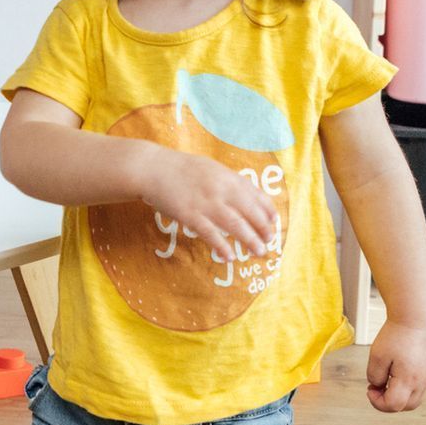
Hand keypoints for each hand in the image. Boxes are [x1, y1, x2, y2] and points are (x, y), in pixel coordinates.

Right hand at [133, 146, 278, 258]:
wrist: (151, 168)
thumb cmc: (180, 169)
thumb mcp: (210, 168)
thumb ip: (227, 181)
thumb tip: (245, 196)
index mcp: (227, 176)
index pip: (256, 194)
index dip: (268, 210)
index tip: (274, 222)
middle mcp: (221, 189)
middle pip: (250, 211)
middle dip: (263, 228)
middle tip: (269, 242)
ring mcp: (205, 202)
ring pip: (234, 224)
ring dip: (249, 240)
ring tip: (259, 252)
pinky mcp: (189, 214)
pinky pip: (209, 233)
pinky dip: (221, 245)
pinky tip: (229, 256)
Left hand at [366, 319, 425, 412]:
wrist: (412, 320)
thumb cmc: (395, 336)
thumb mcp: (376, 357)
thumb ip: (375, 376)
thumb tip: (378, 386)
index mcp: (408, 379)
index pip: (393, 405)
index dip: (377, 402)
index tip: (369, 389)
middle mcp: (421, 382)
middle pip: (404, 407)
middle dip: (386, 403)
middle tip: (375, 388)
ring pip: (412, 402)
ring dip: (396, 398)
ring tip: (384, 382)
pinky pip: (416, 391)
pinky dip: (404, 391)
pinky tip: (393, 377)